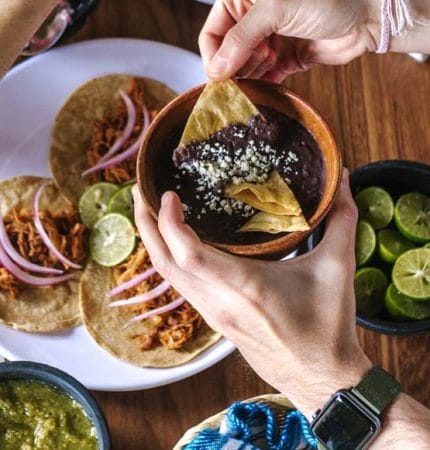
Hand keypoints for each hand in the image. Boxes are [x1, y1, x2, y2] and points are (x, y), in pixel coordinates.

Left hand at [132, 173, 369, 417]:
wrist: (323, 380)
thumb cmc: (328, 327)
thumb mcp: (338, 269)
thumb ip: (342, 220)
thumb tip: (345, 179)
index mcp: (245, 288)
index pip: (191, 257)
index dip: (171, 225)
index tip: (168, 194)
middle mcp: (221, 303)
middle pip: (166, 265)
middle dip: (147, 226)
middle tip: (140, 190)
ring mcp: (215, 315)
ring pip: (170, 278)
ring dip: (154, 242)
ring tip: (150, 209)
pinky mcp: (217, 321)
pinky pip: (181, 287)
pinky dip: (170, 259)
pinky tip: (174, 242)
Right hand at [198, 0, 379, 81]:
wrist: (369, 14)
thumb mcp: (276, 8)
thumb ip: (242, 37)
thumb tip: (215, 69)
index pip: (211, 32)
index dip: (213, 57)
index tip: (220, 79)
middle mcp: (250, 15)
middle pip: (226, 53)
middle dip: (233, 70)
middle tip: (244, 84)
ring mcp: (268, 38)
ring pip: (243, 67)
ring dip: (249, 78)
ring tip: (263, 80)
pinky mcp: (285, 57)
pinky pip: (264, 76)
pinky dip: (263, 85)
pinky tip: (267, 92)